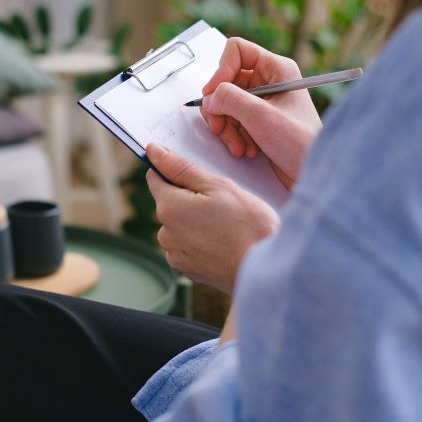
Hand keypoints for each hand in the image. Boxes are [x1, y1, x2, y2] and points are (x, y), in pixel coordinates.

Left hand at [146, 142, 279, 294]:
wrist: (268, 271)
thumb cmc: (248, 224)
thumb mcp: (218, 186)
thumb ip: (181, 167)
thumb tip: (153, 151)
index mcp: (170, 207)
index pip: (156, 178)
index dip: (173, 171)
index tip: (194, 175)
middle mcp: (165, 233)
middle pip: (169, 203)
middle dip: (188, 198)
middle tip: (221, 202)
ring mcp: (175, 254)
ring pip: (179, 226)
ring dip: (194, 222)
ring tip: (225, 226)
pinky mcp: (187, 270)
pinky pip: (187, 246)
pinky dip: (200, 242)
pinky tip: (223, 242)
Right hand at [200, 37, 321, 187]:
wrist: (312, 174)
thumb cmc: (300, 143)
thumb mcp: (260, 116)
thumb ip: (229, 99)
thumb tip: (209, 97)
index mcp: (276, 68)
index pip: (236, 51)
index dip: (221, 70)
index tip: (214, 93)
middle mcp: (269, 81)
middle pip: (226, 81)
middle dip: (220, 108)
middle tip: (219, 127)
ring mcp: (263, 101)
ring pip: (225, 103)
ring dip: (226, 127)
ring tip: (238, 145)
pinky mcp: (257, 120)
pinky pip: (231, 120)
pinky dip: (233, 136)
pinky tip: (245, 149)